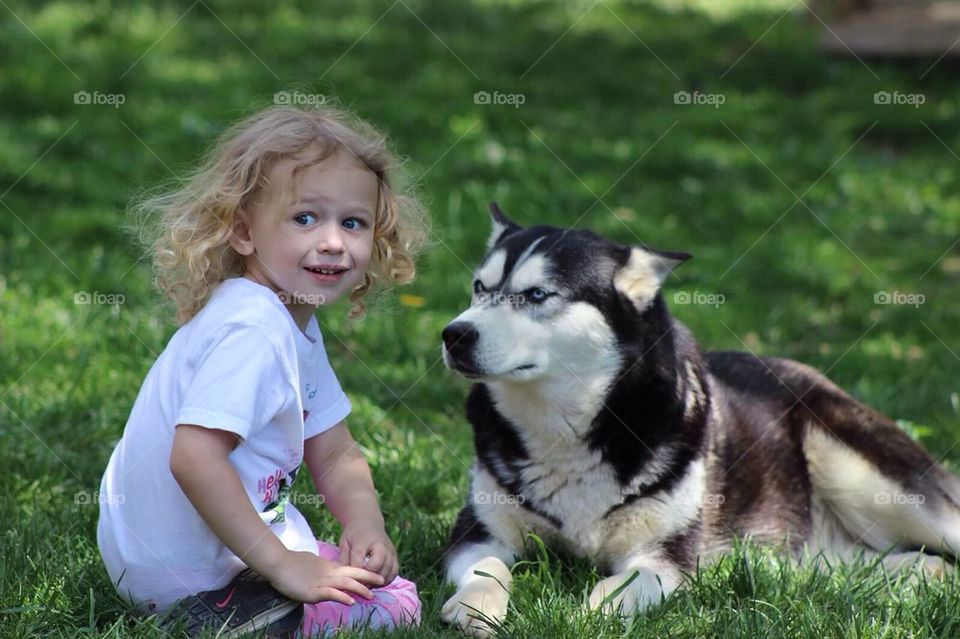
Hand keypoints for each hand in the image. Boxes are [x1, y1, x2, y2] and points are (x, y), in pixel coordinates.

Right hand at [264, 549, 383, 604]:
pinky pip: (331, 594)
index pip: (351, 569)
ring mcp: (322, 582)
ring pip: (346, 584)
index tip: (376, 576)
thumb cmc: (293, 564)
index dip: (364, 572)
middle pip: (353, 574)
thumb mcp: (313, 565)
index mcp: (329, 567)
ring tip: (371, 594)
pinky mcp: (313, 591)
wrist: (278, 563)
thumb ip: (324, 569)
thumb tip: (331, 572)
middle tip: (383, 581)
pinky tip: (351, 602)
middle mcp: (329, 574)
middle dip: (369, 577)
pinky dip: (342, 597)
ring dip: (360, 589)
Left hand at [339, 517, 398, 583]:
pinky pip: (395, 571)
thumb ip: (344, 559)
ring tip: (368, 585)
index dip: (354, 570)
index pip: (358, 557)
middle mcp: (379, 544)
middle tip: (360, 584)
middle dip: (368, 577)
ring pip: (388, 569)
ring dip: (378, 581)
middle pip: (377, 564)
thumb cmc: (354, 535)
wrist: (369, 522)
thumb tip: (345, 578)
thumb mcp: (345, 543)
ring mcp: (389, 549)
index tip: (350, 580)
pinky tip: (378, 582)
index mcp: (363, 540)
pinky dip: (387, 580)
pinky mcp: (395, 555)